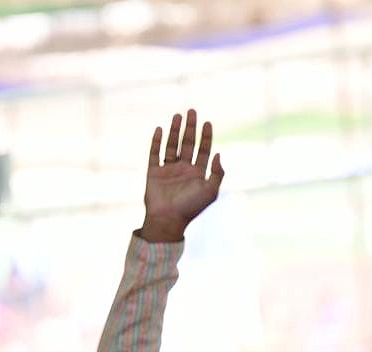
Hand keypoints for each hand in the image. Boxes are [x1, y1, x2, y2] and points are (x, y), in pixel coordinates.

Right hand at [138, 109, 223, 242]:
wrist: (168, 220)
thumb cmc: (191, 208)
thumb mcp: (211, 192)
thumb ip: (218, 174)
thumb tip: (218, 155)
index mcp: (197, 174)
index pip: (203, 150)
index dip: (206, 136)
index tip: (207, 122)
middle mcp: (183, 170)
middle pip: (187, 144)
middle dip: (190, 128)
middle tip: (192, 111)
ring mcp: (167, 171)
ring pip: (172, 146)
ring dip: (174, 131)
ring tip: (177, 116)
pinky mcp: (153, 173)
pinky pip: (155, 154)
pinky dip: (157, 142)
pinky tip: (160, 129)